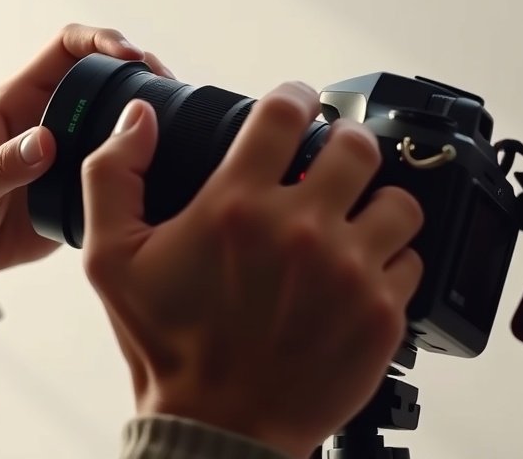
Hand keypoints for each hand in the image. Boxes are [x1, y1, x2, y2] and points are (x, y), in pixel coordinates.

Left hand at [0, 24, 174, 289]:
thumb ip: (4, 166)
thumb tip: (46, 142)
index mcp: (18, 102)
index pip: (65, 49)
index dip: (99, 42)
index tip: (129, 57)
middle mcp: (48, 117)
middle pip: (104, 76)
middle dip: (139, 72)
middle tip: (168, 88)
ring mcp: (68, 151)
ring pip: (116, 118)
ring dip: (147, 114)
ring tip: (181, 122)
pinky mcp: (81, 185)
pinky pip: (118, 164)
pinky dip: (142, 159)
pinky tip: (168, 165)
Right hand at [80, 83, 423, 458]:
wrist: (216, 428)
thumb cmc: (166, 346)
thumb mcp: (109, 258)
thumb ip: (113, 176)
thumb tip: (139, 120)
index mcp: (235, 206)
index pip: (287, 112)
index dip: (295, 97)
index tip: (297, 104)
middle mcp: (299, 230)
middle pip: (357, 145)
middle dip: (344, 143)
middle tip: (331, 161)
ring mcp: (348, 272)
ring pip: (399, 200)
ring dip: (377, 201)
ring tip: (355, 218)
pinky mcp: (381, 314)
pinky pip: (412, 260)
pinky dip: (390, 260)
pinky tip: (360, 272)